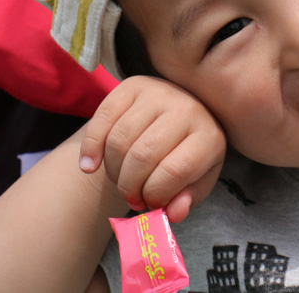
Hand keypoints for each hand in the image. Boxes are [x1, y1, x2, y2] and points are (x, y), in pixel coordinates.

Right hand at [79, 75, 225, 222]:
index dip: (155, 195)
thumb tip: (174, 213)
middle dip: (130, 186)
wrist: (175, 118)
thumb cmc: (186, 156)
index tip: (149, 205)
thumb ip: (187, 199)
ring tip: (120, 179)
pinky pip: (102, 119)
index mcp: (209, 136)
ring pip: (120, 140)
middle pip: (143, 155)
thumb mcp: (195, 182)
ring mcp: (159, 93)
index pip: (175, 171)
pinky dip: (90, 148)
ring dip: (112, 170)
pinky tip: (90, 166)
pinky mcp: (132, 85)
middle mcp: (187, 108)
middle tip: (130, 197)